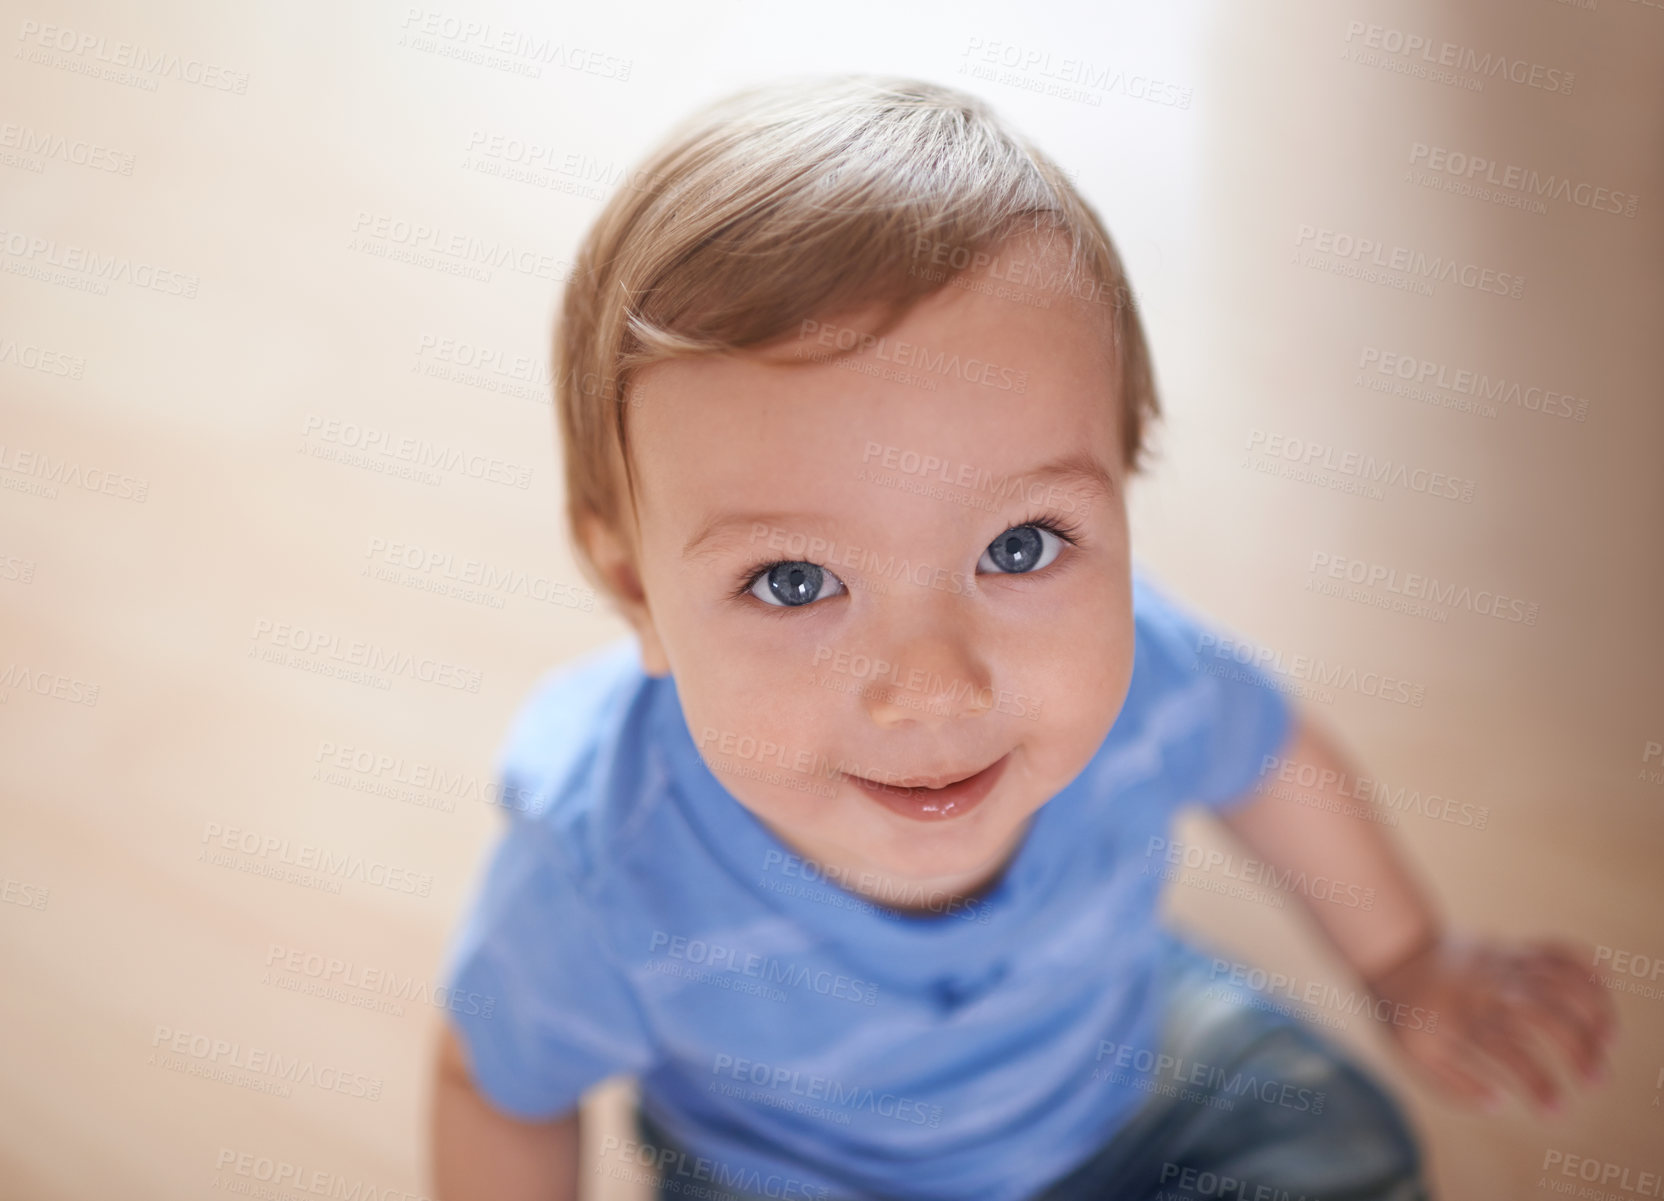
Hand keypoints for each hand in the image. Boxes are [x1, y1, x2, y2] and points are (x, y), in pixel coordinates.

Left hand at [1363, 932, 1617, 1114]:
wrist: (1394, 954)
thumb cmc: (1407, 1012)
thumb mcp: (1415, 1053)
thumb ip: (1454, 1085)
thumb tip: (1497, 1103)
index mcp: (1464, 1018)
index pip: (1514, 1056)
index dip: (1541, 1087)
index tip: (1556, 1111)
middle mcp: (1488, 989)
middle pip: (1546, 1016)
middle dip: (1579, 1050)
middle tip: (1595, 1080)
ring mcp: (1502, 966)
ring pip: (1560, 982)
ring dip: (1593, 1012)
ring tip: (1609, 1041)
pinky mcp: (1511, 949)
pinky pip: (1555, 950)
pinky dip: (1585, 966)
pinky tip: (1604, 989)